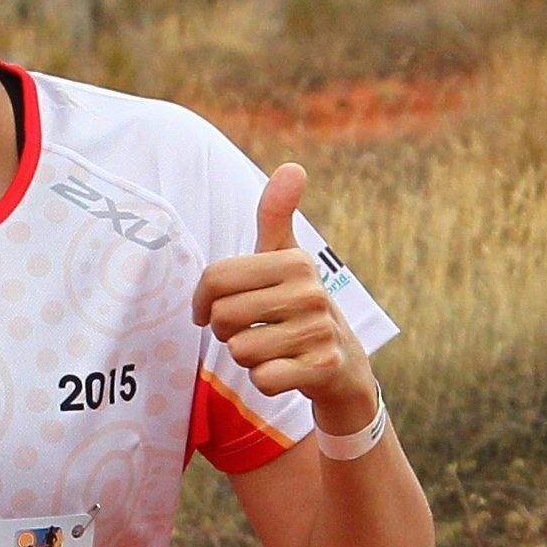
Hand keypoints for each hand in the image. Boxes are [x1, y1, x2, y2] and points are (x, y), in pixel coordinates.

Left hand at [190, 164, 377, 435]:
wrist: (343, 367)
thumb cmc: (298, 309)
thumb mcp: (287, 260)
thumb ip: (277, 216)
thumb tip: (292, 166)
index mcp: (295, 261)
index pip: (215, 277)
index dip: (203, 301)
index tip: (211, 310)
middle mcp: (310, 291)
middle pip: (222, 316)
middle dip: (226, 332)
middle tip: (252, 331)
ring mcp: (319, 330)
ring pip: (239, 350)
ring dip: (247, 357)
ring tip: (273, 349)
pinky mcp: (323, 367)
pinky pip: (262, 378)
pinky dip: (265, 380)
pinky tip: (287, 370)